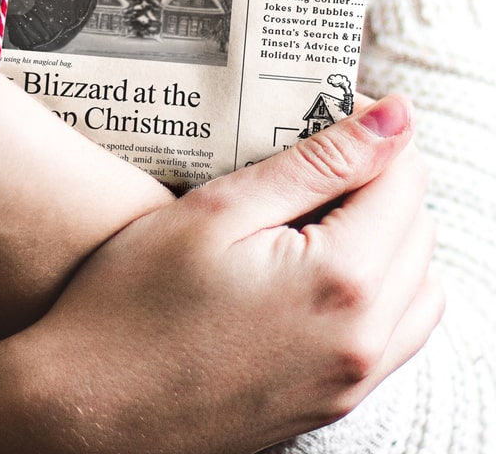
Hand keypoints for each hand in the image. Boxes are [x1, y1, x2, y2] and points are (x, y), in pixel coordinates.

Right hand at [4, 95, 442, 453]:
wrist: (90, 407)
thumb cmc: (134, 301)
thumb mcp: (217, 211)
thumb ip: (316, 164)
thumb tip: (394, 118)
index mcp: (341, 279)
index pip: (402, 180)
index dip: (375, 129)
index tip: (331, 103)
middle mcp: (365, 338)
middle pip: (418, 230)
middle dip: (383, 175)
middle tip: (319, 143)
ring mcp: (352, 380)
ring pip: (419, 288)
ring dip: (390, 234)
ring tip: (321, 203)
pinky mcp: (333, 404)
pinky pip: (397, 337)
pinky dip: (384, 289)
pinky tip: (322, 266)